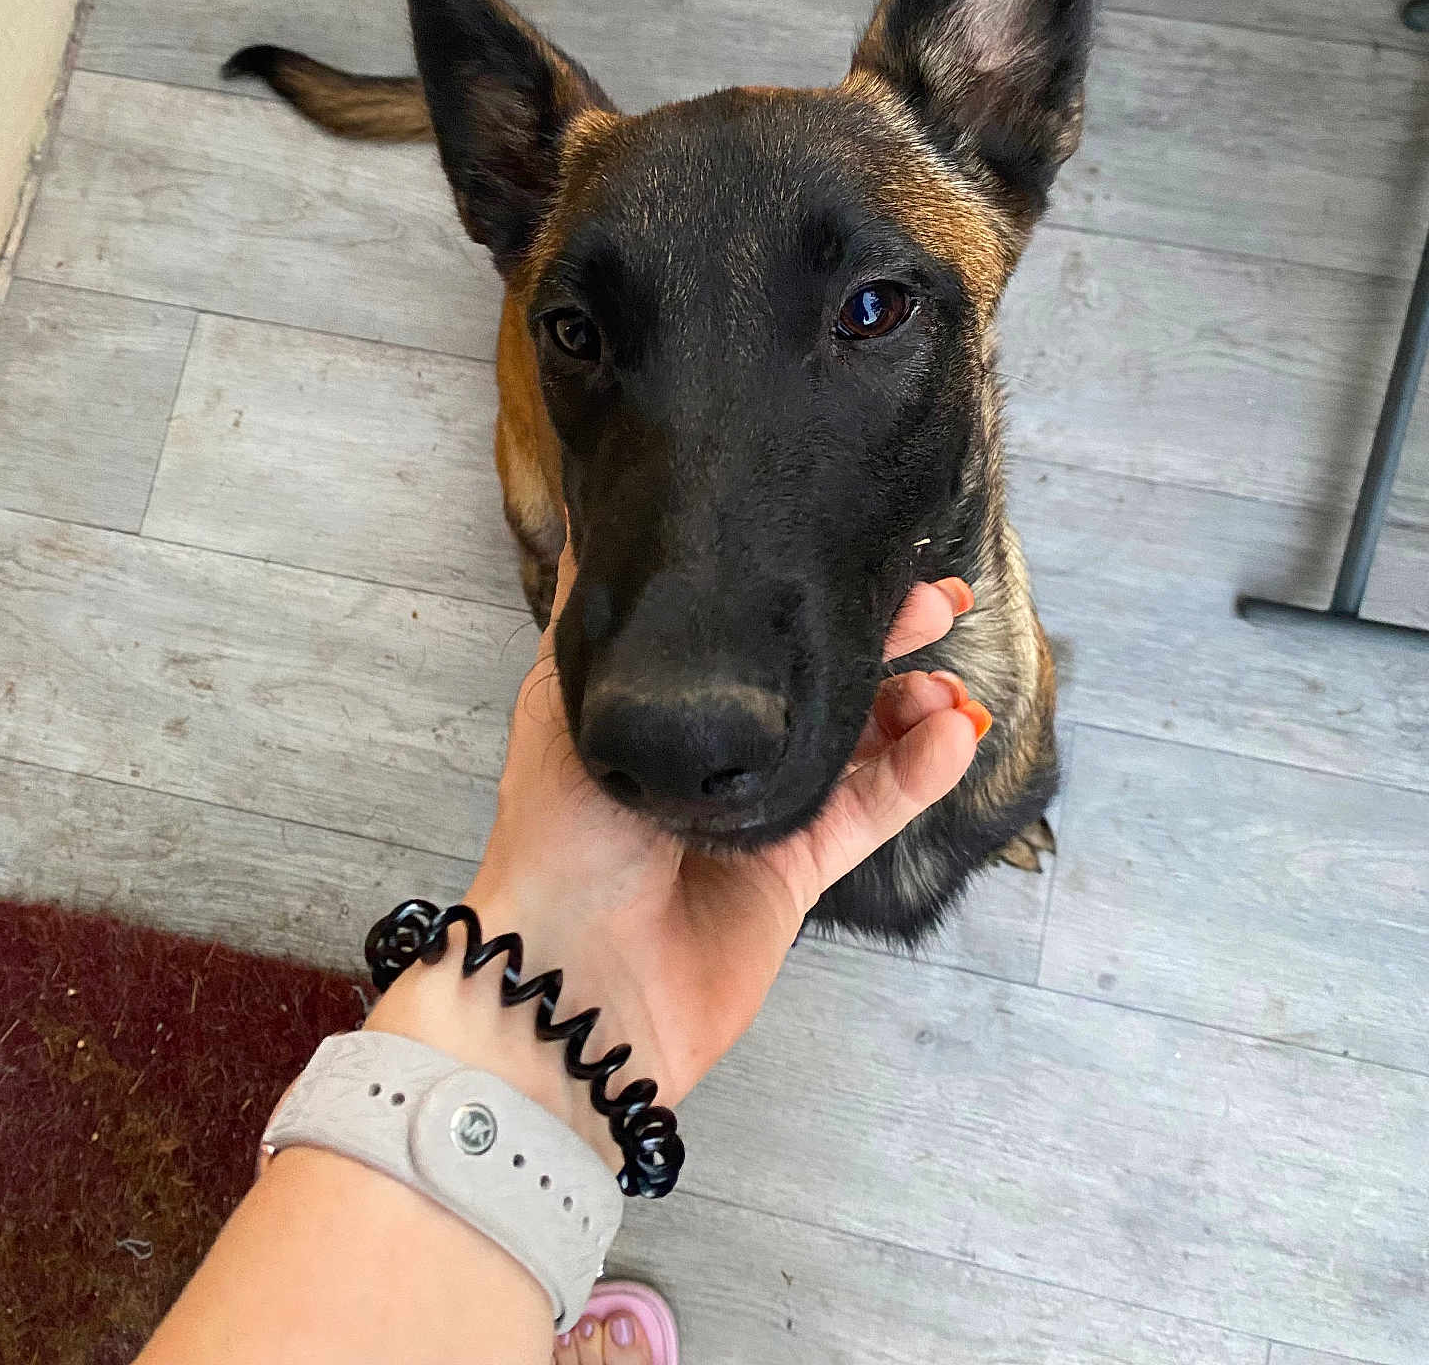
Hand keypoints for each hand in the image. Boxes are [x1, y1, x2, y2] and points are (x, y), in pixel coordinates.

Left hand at [441, 543, 985, 1112]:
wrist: (577, 988)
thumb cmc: (555, 844)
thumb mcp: (563, 710)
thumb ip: (589, 623)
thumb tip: (586, 521)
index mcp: (656, 707)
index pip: (741, 630)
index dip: (798, 591)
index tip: (855, 549)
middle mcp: (712, 751)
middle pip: (812, 678)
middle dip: (879, 636)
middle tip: (939, 598)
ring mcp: (760, 811)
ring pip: (857, 741)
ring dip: (911, 706)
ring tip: (947, 688)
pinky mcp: (798, 869)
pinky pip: (871, 809)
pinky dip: (918, 772)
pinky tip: (954, 736)